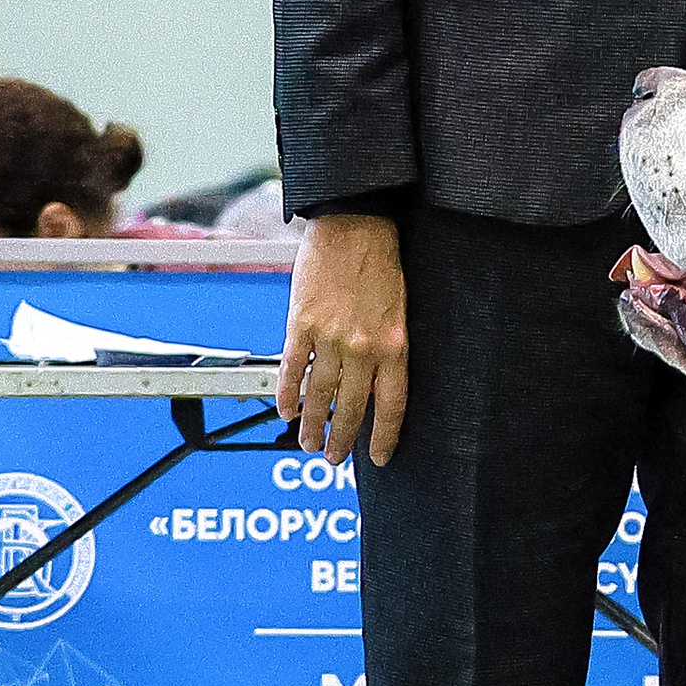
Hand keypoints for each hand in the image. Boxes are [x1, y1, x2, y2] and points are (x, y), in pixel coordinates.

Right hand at [277, 216, 408, 468]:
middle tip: (333, 460)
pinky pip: (293, 368)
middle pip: (353, 408)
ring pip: (320, 394)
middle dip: (342, 440)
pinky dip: (287, 392)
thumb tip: (377, 386)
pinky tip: (284, 410)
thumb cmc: (382, 263)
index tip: (378, 458)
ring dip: (312, 425)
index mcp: (395, 345)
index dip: (385, 436)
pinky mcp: (302, 323)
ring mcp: (331, 337)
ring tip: (307, 444)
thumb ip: (389, 349)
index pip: (392, 406)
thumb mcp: (400, 311)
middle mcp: (364, 348)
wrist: (356, 225)